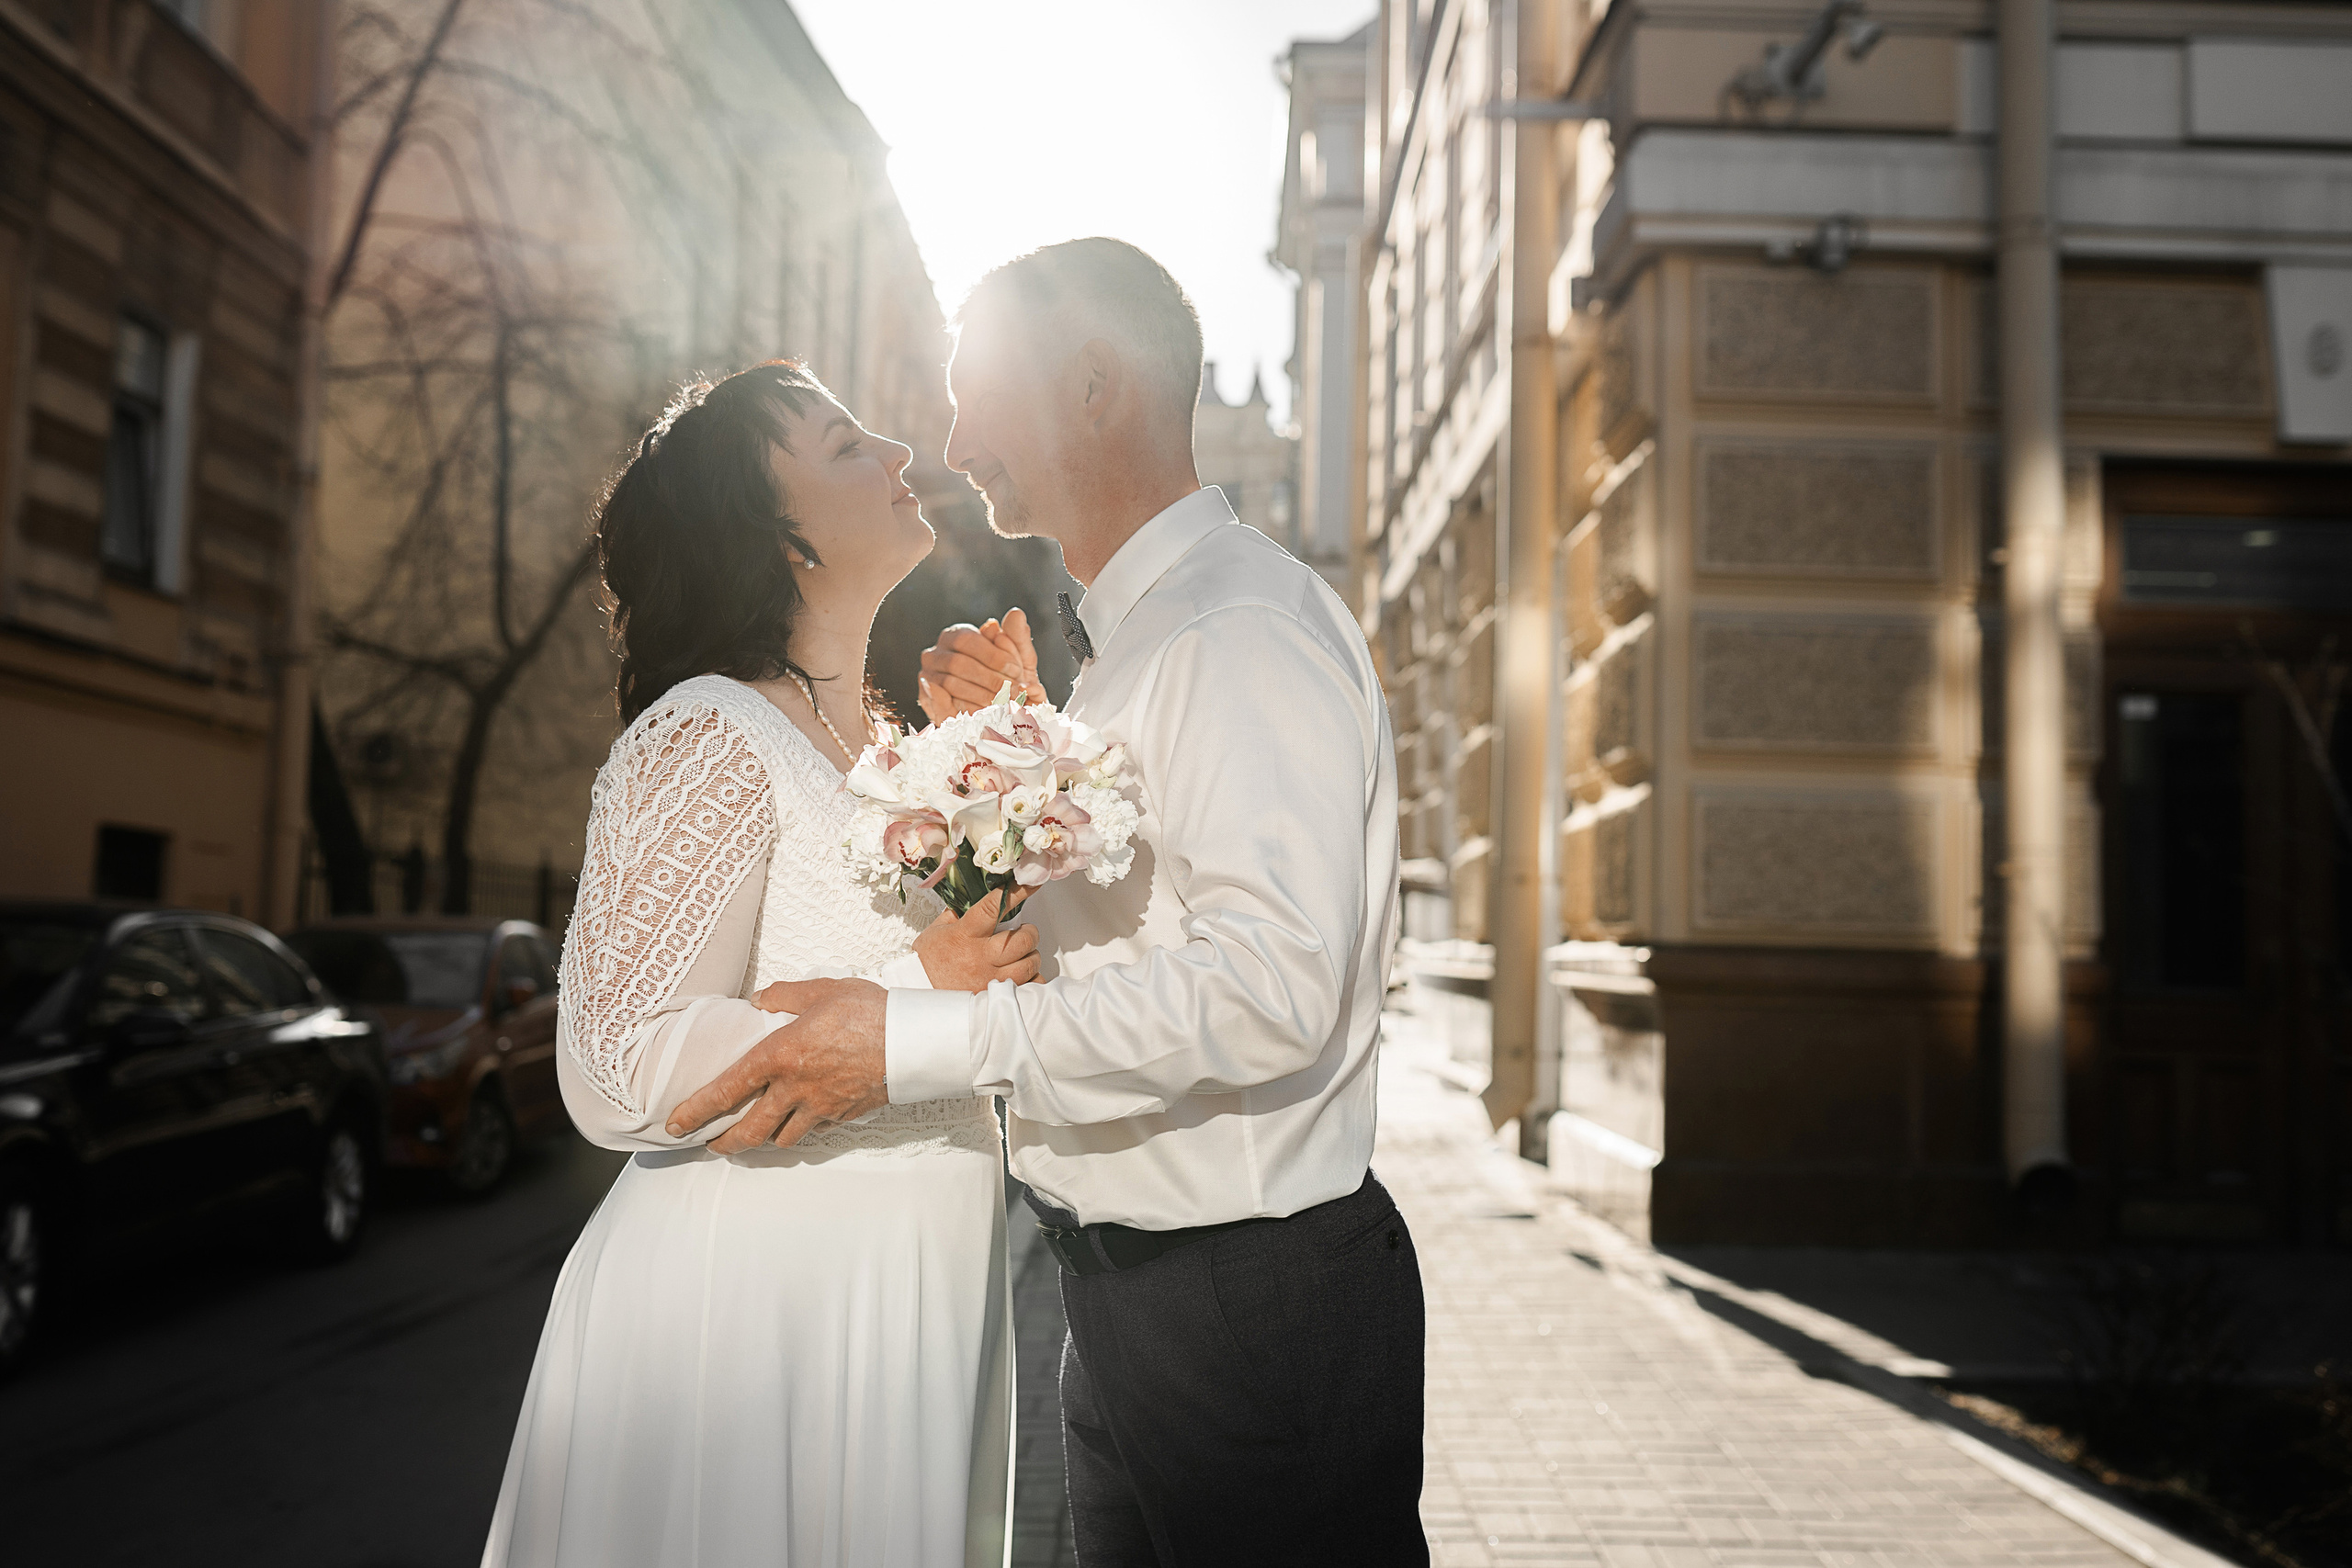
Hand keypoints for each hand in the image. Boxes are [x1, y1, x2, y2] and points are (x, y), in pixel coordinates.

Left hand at [665, 978, 886, 1152]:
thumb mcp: (822, 990)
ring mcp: (821, 1107)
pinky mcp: (844, 1115)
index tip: (676, 1123)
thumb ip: (784, 995)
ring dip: (765, 1139)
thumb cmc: (870, 1011)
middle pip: (750, 1131)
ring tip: (757, 1133)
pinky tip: (803, 1118)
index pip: (727, 1090)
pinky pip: (816, 1130)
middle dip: (725, 1143)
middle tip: (711, 1144)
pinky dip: (803, 1128)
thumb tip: (760, 999)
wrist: (916, 1041)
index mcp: (780, 1056)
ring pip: (782, 1139)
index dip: (697, 1110)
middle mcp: (795, 1089)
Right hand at [909, 888, 1038, 989]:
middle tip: (1026, 932)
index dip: (1016, 893)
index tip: (1031, 883)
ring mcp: (990, 978)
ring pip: (1029, 964)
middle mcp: (981, 956)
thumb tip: (973, 896)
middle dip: (1030, 933)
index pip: (995, 907)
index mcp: (967, 933)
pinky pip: (1027, 987)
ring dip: (1031, 956)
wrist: (917, 990)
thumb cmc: (926, 961)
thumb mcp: (938, 929)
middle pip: (1022, 940)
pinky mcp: (995, 995)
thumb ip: (959, 912)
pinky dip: (1031, 980)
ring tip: (1024, 954)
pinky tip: (1022, 975)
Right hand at [917, 608, 1041, 720]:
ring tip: (1005, 703)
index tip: (1017, 671)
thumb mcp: (1017, 658)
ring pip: (952, 684)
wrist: (996, 708)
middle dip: (990, 679)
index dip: (994, 656)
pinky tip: (986, 711)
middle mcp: (936, 653)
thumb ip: (1016, 637)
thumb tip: (1016, 613)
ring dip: (982, 695)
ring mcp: (927, 676)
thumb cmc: (1006, 678)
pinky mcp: (925, 700)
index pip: (968, 640)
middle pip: (959, 663)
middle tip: (1013, 691)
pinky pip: (942, 705)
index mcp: (955, 635)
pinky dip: (967, 708)